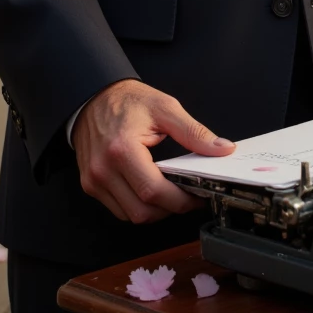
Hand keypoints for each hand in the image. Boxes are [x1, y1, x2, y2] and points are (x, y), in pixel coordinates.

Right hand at [72, 78, 235, 222]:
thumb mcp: (165, 108)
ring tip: (168, 191)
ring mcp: (93, 180)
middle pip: (143, 212)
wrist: (94, 96)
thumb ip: (194, 132)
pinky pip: (118, 209)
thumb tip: (222, 149)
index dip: (181, 201)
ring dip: (154, 211)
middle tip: (186, 194)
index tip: (197, 195)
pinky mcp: (90, 185)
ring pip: (130, 216)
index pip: (154, 192)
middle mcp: (103, 170)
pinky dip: (137, 206)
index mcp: (122, 149)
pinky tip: (148, 189)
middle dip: (170, 209)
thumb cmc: (128, 100)